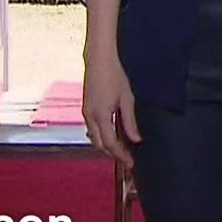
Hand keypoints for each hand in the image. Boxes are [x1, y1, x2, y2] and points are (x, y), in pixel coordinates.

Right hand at [82, 52, 139, 167]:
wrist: (98, 59)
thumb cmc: (114, 75)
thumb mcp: (127, 99)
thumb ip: (130, 121)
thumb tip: (136, 139)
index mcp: (101, 115)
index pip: (110, 144)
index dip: (121, 155)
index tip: (131, 163)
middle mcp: (90, 116)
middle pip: (99, 144)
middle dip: (112, 154)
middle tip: (127, 160)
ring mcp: (86, 112)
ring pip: (94, 137)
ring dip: (106, 146)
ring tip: (122, 150)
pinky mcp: (86, 107)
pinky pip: (92, 128)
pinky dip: (102, 136)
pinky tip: (112, 135)